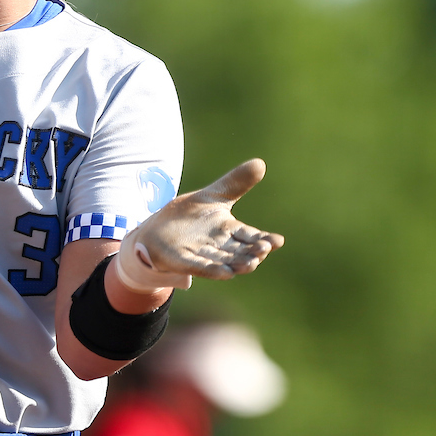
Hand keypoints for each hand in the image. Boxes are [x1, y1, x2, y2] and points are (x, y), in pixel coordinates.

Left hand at [114, 159, 283, 292]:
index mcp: (230, 231)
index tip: (278, 240)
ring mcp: (204, 256)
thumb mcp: (212, 195)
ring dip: (239, 264)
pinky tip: (225, 273)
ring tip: (251, 264)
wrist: (156, 230)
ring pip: (227, 263)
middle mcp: (221, 247)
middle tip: (264, 249)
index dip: (265, 240)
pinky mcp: (185, 261)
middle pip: (242, 252)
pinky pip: (202, 269)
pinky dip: (214, 271)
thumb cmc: (189, 215)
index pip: (252, 236)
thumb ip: (236, 183)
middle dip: (254, 253)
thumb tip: (261, 163)